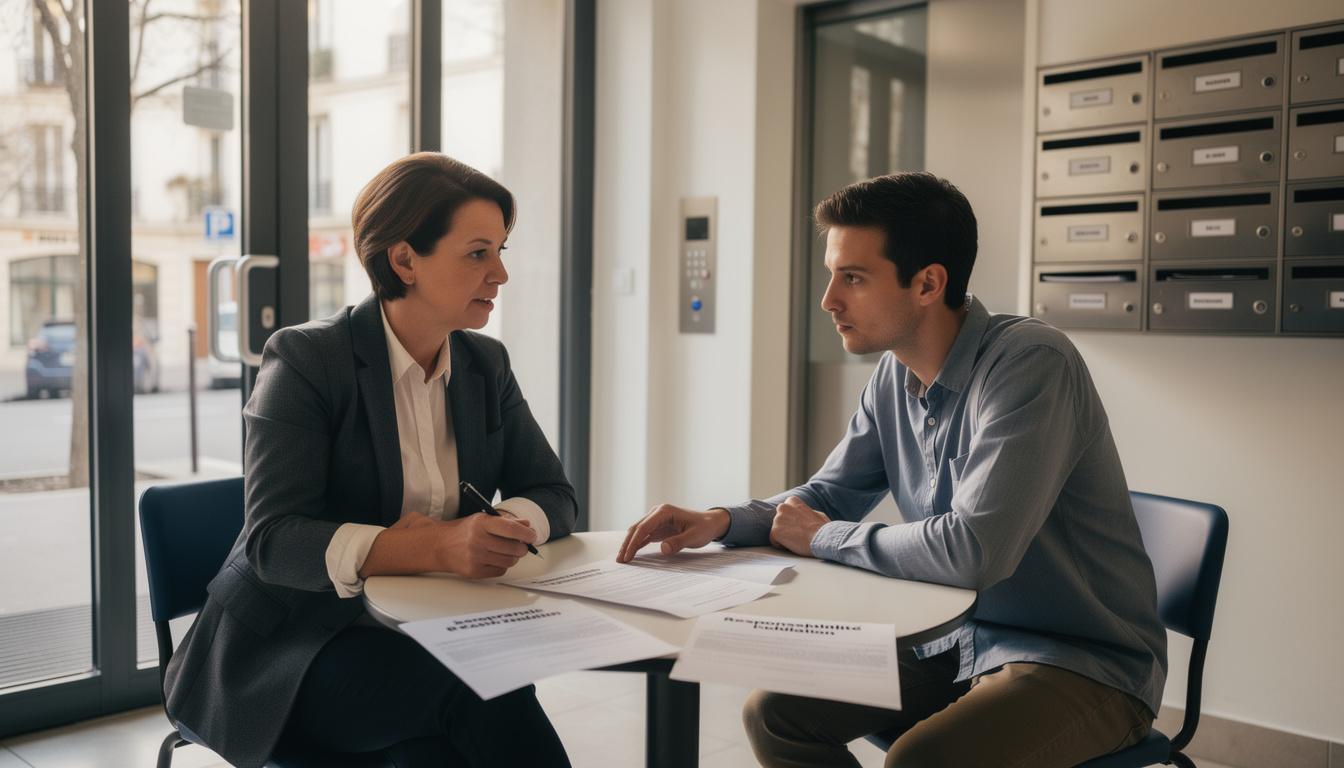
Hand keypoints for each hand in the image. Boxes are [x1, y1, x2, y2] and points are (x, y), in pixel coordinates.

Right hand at [360, 511, 537, 580]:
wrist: (441, 546)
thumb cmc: (466, 531)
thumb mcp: (484, 520)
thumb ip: (507, 522)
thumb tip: (527, 525)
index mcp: (481, 523)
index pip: (511, 529)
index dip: (526, 534)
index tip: (532, 536)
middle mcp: (477, 540)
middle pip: (513, 548)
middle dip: (522, 547)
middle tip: (522, 545)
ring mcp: (475, 557)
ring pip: (509, 561)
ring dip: (513, 557)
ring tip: (507, 552)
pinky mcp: (474, 571)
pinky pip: (500, 571)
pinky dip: (502, 566)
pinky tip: (494, 559)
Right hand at [617, 504, 730, 562]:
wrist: (710, 523)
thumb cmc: (704, 527)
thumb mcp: (694, 536)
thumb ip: (678, 542)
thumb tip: (663, 548)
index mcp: (664, 511)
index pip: (644, 527)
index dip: (634, 542)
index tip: (628, 556)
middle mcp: (657, 513)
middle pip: (636, 528)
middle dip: (627, 544)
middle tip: (620, 560)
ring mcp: (656, 520)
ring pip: (637, 532)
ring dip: (629, 544)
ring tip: (622, 559)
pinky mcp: (658, 527)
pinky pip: (644, 535)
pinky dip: (636, 544)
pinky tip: (631, 554)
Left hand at [768, 497, 828, 556]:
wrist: (823, 538)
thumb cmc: (823, 528)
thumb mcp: (816, 514)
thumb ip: (805, 513)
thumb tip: (803, 514)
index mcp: (792, 501)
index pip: (785, 513)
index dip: (792, 522)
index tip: (801, 528)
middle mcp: (783, 507)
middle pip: (779, 521)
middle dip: (786, 528)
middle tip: (799, 535)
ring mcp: (777, 519)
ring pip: (777, 531)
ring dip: (785, 537)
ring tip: (798, 540)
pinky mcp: (775, 531)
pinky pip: (774, 541)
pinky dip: (782, 545)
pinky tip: (793, 544)